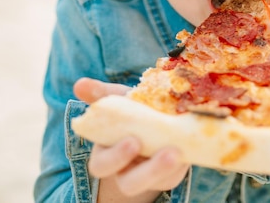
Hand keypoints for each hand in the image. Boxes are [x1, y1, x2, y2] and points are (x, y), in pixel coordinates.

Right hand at [73, 78, 189, 200]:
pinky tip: (190, 148)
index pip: (103, 165)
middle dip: (147, 171)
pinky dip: (182, 163)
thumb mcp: (118, 99)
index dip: (116, 157)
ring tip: (179, 153)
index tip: (133, 140)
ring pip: (156, 183)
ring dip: (167, 169)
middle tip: (166, 152)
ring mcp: (150, 174)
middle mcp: (127, 170)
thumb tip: (79, 84)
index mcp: (108, 153)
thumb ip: (100, 94)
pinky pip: (175, 176)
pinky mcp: (170, 174)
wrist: (158, 115)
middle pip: (130, 184)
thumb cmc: (132, 108)